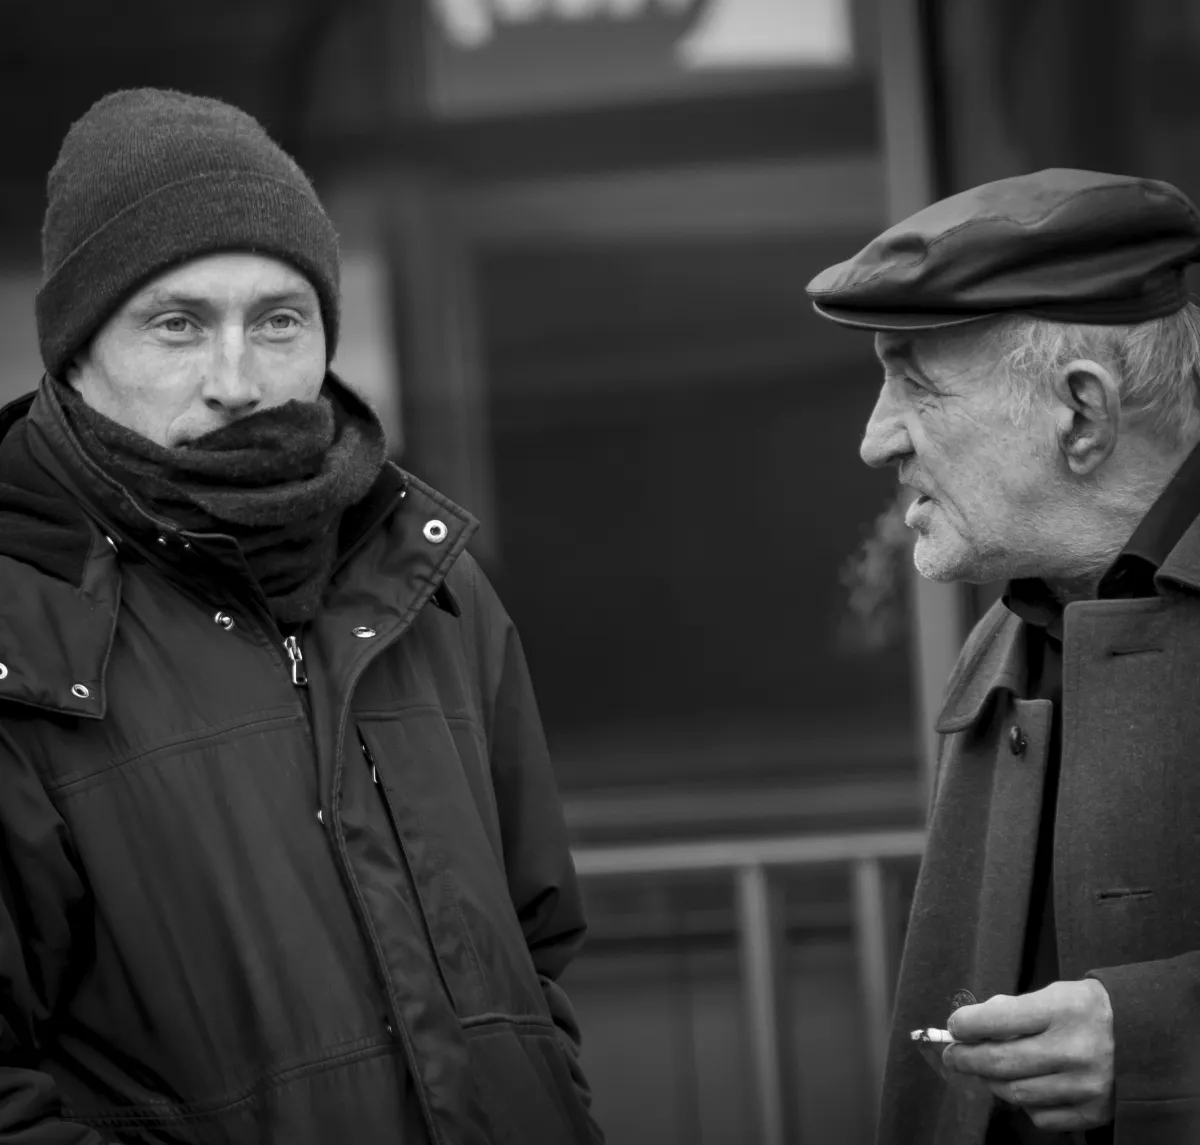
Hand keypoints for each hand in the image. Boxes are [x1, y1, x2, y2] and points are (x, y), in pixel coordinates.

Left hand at [943, 979, 1114, 1132]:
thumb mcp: (1051, 994)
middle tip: (953, 1056)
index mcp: (1062, 1010)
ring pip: (1016, 1094)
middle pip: (1001, 1063)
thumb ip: (1010, 1010)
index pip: (998, 1020)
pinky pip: (1040, 1117)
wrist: (1142, 1036)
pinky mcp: (1094, 1112)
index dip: (965, 1025)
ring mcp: (1086, 1086)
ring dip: (991, 1082)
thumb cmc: (1084, 1010)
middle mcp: (1075, 1050)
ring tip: (987, 1070)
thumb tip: (966, 1028)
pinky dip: (1024, 1104)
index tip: (953, 1026)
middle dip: (966, 1059)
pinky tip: (1026, 1086)